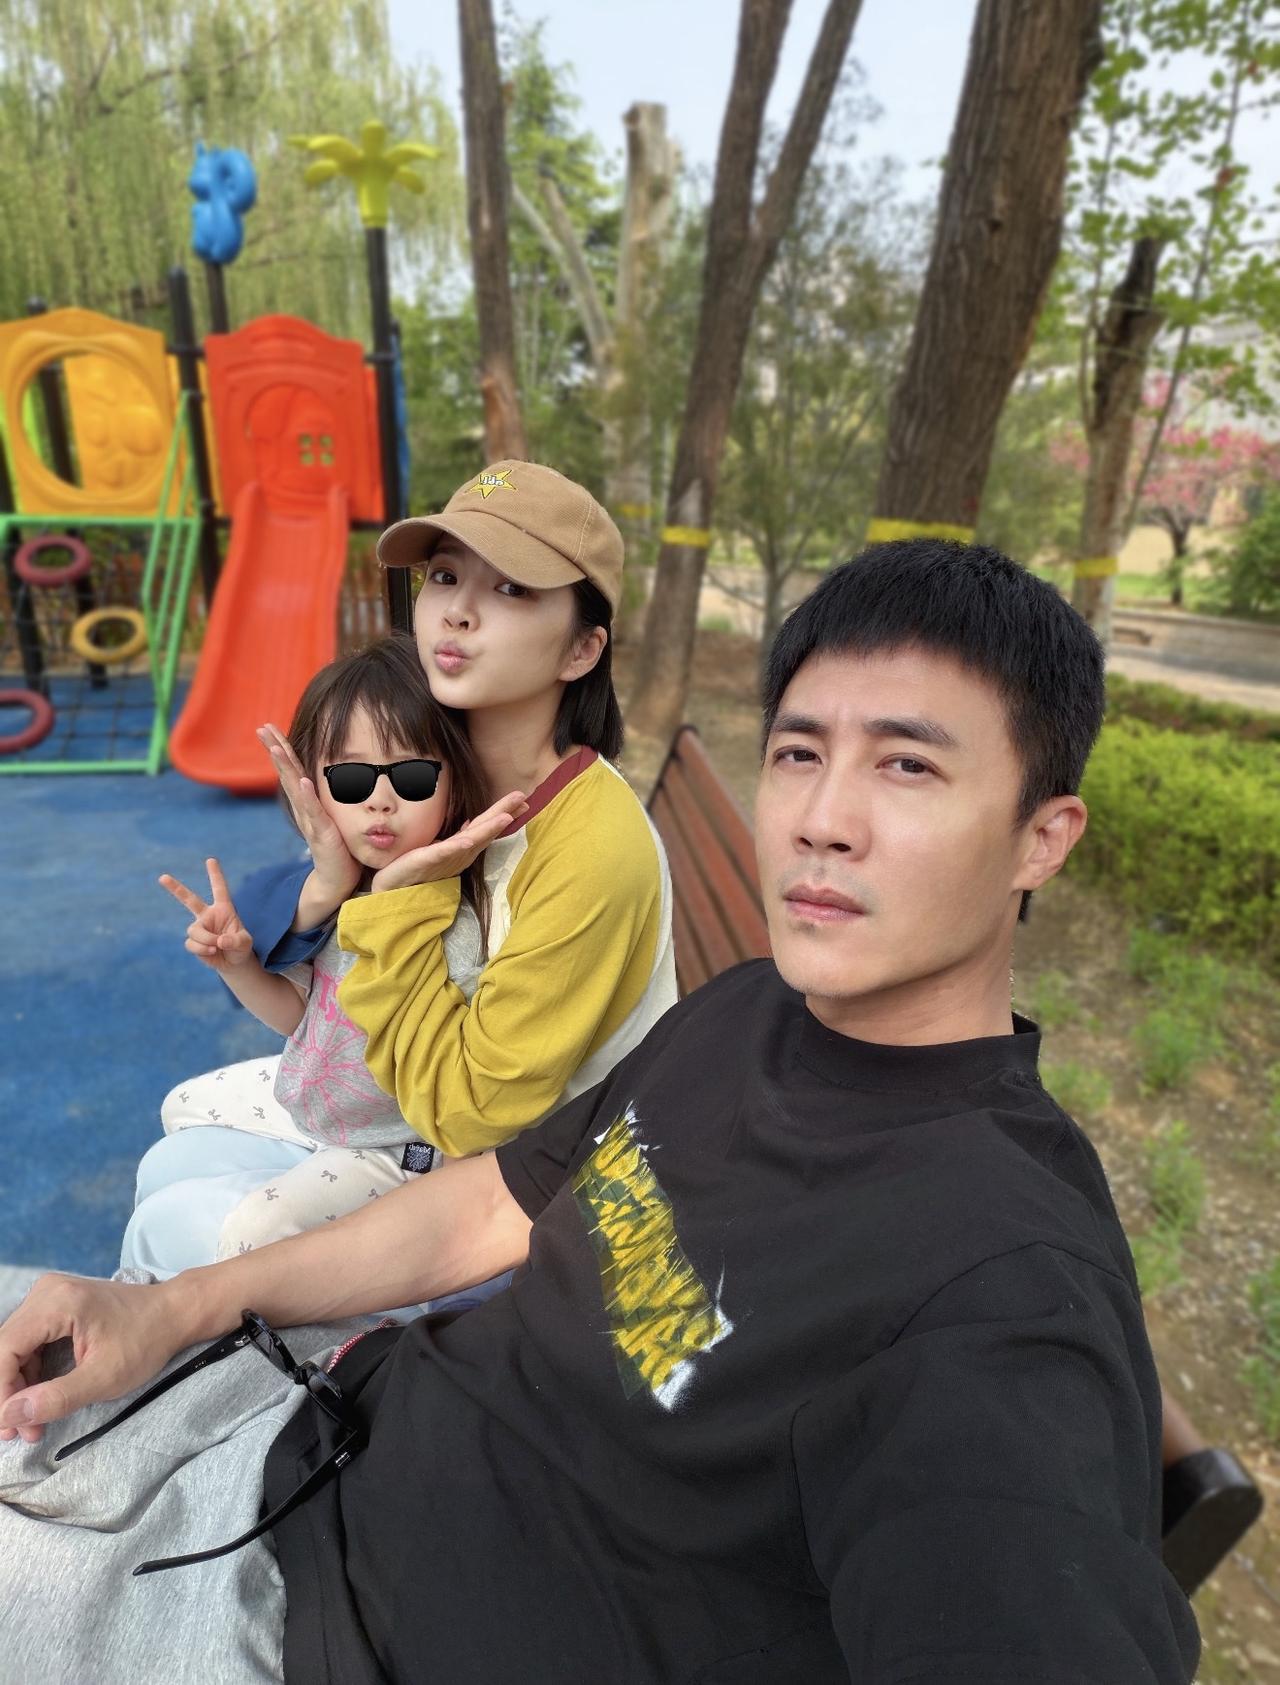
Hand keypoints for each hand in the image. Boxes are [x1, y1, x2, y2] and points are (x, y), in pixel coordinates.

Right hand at [0, 1273, 191, 1443]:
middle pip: (6, 1348)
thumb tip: (9, 1415)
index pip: (5, 1349)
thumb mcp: (104, 1378)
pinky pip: (29, 1342)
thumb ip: (56, 1398)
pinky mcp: (56, 1306)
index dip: (1, 1391)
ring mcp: (50, 1296)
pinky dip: (30, 1373)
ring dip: (17, 1387)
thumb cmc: (146, 1341)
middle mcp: (47, 1292)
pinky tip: (40, 1400)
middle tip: (19, 1432)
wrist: (173, 1313)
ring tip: (31, 1424)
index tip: (8, 1427)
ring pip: (14, 1348)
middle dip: (8, 1394)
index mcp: (57, 1302)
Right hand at [159, 857, 253, 971]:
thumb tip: (219, 941)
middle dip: (175, 888)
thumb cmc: (241, 948)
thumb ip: (235, 941)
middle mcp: (208, 916)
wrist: (233, 963)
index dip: (215, 875)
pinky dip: (202, 949)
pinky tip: (212, 952)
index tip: (211, 860)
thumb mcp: (245, 943)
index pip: (219, 889)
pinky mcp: (193, 941)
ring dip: (205, 940)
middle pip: (189, 899)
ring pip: (194, 930)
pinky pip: (191, 943)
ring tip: (216, 947)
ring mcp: (200, 928)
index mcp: (224, 909)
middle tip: (162, 877)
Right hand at [256, 722, 360, 902]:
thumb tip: (327, 775)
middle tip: (262, 728)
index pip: (292, 769)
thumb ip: (324, 797)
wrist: (336, 880)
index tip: (269, 727)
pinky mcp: (322, 833)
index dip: (281, 747)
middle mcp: (303, 808)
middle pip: (287, 773)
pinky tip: (302, 781)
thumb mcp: (331, 815)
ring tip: (277, 747)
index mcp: (306, 801)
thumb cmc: (338, 847)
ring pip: (295, 789)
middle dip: (275, 749)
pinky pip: (314, 812)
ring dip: (285, 767)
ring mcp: (310, 820)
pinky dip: (307, 796)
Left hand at [370, 791, 528, 892]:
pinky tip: (467, 840)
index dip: (503, 812)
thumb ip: (458, 839)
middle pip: (484, 830)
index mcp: (462, 849)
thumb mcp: (440, 848)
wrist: (393, 887)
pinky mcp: (427, 860)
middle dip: (503, 813)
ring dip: (488, 829)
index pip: (486, 827)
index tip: (523, 800)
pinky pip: (443, 852)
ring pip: (471, 841)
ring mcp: (445, 858)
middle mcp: (459, 854)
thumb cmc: (415, 868)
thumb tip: (472, 824)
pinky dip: (457, 847)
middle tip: (522, 798)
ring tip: (505, 817)